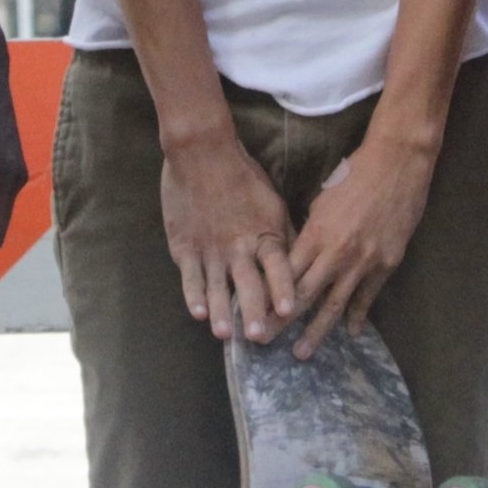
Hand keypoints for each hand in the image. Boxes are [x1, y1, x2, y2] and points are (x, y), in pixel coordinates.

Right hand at [161, 112, 298, 344]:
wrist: (201, 152)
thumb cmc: (243, 177)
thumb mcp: (273, 203)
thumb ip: (285, 235)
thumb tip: (302, 261)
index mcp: (264, 233)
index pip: (278, 266)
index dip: (283, 289)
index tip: (289, 310)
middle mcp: (238, 245)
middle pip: (248, 283)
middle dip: (253, 312)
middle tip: (258, 336)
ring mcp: (210, 248)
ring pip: (217, 286)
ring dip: (221, 312)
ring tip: (225, 334)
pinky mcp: (185, 246)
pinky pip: (190, 276)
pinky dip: (193, 295)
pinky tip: (197, 314)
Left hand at [284, 116, 441, 359]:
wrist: (397, 163)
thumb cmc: (354, 174)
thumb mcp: (322, 201)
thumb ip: (310, 232)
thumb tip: (297, 256)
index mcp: (315, 233)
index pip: (285, 274)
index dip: (267, 296)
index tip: (251, 313)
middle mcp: (336, 252)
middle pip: (303, 295)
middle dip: (282, 322)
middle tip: (263, 343)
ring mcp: (363, 261)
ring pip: (334, 304)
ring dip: (316, 331)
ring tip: (302, 352)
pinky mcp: (387, 263)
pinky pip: (367, 296)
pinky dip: (358, 316)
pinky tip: (350, 333)